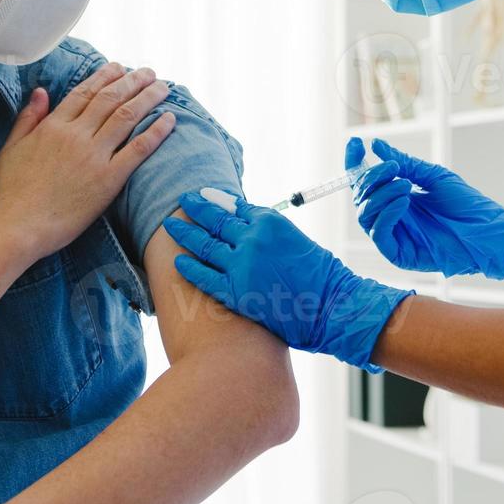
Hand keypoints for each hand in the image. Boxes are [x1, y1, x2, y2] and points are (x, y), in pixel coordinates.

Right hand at [0, 62, 175, 261]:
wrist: (18, 226)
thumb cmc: (11, 192)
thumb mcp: (11, 148)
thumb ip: (28, 118)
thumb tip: (40, 91)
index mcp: (53, 126)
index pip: (84, 93)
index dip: (105, 77)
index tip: (119, 68)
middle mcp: (76, 135)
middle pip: (110, 98)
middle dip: (132, 81)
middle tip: (148, 72)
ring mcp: (94, 155)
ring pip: (127, 116)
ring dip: (148, 97)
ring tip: (163, 86)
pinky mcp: (109, 179)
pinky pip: (138, 148)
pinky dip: (156, 131)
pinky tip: (169, 118)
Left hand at [163, 189, 412, 371]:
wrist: (332, 306)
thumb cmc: (320, 275)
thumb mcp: (294, 240)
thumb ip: (267, 230)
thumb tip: (244, 224)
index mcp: (270, 222)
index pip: (235, 206)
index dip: (217, 201)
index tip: (204, 197)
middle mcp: (253, 238)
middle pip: (215, 220)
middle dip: (196, 209)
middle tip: (182, 202)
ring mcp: (242, 265)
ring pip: (205, 244)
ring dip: (185, 233)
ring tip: (170, 225)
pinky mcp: (236, 291)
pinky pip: (204, 276)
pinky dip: (189, 268)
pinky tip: (178, 261)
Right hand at [348, 137, 503, 292]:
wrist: (487, 230)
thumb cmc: (466, 205)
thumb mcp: (432, 176)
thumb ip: (403, 163)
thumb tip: (376, 145)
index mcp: (396, 198)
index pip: (365, 182)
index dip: (355, 163)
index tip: (355, 143)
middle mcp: (390, 216)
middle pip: (361, 197)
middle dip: (370, 178)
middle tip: (391, 168)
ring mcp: (393, 236)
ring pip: (365, 214)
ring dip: (381, 195)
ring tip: (404, 184)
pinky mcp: (398, 254)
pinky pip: (379, 233)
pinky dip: (386, 214)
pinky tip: (403, 202)